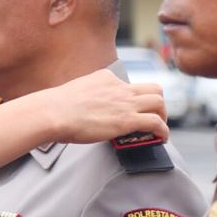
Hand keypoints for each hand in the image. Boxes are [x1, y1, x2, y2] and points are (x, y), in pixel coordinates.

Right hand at [35, 69, 167, 144]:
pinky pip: (156, 123)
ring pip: (159, 102)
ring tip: (159, 129)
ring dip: (163, 116)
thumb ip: (88, 96)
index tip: (131, 109)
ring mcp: (124, 102)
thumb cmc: (56, 107)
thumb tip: (88, 110)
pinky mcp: (127, 119)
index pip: (129, 84)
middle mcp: (119, 87)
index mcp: (106, 77)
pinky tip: (161, 139)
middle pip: (154, 88)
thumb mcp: (76, 92)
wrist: (53, 113)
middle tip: (153, 117)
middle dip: (157, 103)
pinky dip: (163, 131)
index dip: (134, 98)